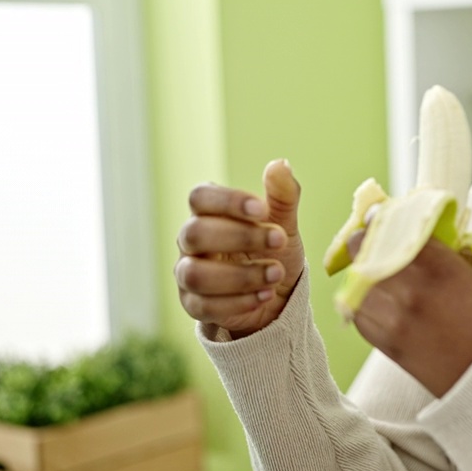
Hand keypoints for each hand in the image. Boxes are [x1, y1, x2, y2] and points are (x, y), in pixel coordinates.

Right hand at [176, 159, 303, 338]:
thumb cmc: (273, 250)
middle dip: (240, 237)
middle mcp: (190, 242)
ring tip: (276, 274)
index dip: (227, 201)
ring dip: (240, 275)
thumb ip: (282, 195)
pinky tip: (265, 295)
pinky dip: (239, 302)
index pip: (199, 197)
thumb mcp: (283, 222)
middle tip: (279, 241)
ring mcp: (188, 274)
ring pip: (195, 274)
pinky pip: (205, 306)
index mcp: (208, 213)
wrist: (277, 295)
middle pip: (194, 234)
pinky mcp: (194, 305)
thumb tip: (280, 164)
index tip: (262, 210)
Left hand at [348, 233, 471, 396]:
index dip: (381, 219)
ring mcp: (395, 319)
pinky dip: (364, 305)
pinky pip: (359, 315)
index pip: (394, 228)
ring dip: (362, 274)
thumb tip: (419, 238)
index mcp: (440, 267)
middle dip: (366, 243)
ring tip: (375, 273)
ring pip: (355, 283)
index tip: (379, 216)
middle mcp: (411, 290)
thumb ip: (445, 254)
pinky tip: (379, 303)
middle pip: (364, 251)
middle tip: (371, 240)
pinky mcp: (387, 344)